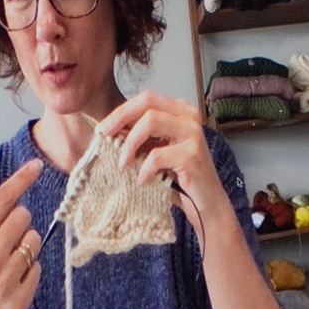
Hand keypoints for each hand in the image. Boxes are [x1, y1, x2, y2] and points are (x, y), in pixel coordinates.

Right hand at [0, 158, 43, 308]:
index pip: (1, 200)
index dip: (21, 179)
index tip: (37, 165)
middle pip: (24, 217)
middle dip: (18, 227)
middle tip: (4, 244)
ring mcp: (5, 277)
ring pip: (34, 241)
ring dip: (26, 249)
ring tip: (8, 265)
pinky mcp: (20, 297)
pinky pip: (38, 268)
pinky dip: (29, 273)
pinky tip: (13, 283)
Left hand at [103, 90, 291, 308]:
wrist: (206, 209)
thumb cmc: (179, 183)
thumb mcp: (155, 155)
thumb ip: (139, 140)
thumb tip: (105, 131)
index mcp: (180, 112)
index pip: (146, 98)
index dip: (121, 110)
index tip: (102, 129)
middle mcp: (190, 117)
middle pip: (148, 101)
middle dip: (121, 117)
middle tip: (104, 137)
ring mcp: (194, 135)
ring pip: (152, 121)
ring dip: (130, 142)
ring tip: (121, 163)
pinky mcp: (193, 156)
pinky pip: (158, 155)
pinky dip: (144, 167)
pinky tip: (142, 180)